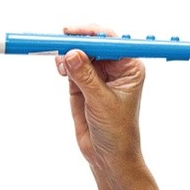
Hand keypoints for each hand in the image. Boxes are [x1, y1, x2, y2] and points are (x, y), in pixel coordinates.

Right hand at [57, 25, 165, 189]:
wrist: (107, 156)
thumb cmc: (117, 131)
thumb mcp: (101, 102)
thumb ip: (86, 76)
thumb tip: (72, 53)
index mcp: (129, 68)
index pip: (110, 42)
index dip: (91, 35)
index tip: (73, 34)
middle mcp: (114, 67)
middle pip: (93, 44)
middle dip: (76, 42)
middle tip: (59, 41)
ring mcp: (97, 75)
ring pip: (79, 53)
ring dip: (68, 53)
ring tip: (60, 63)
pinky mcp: (81, 84)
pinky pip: (70, 66)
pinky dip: (63, 64)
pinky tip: (60, 68)